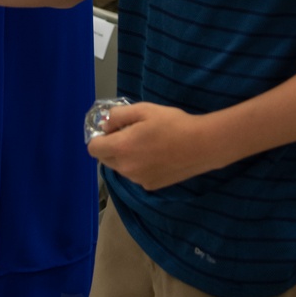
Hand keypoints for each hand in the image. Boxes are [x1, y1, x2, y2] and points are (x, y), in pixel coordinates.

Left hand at [87, 100, 211, 190]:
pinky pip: (136, 175)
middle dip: (111, 147)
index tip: (112, 130)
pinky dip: (139, 166)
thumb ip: (118, 116)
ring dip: (125, 157)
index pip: (93, 149)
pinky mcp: (151, 186)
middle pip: (105, 159)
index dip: (99, 138)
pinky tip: (157, 156)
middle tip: (130, 134)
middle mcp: (126, 168)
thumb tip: (105, 125)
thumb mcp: (143, 110)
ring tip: (147, 144)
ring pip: (121, 168)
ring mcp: (138, 180)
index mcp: (121, 148)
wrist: (202, 145)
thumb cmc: (172, 123)